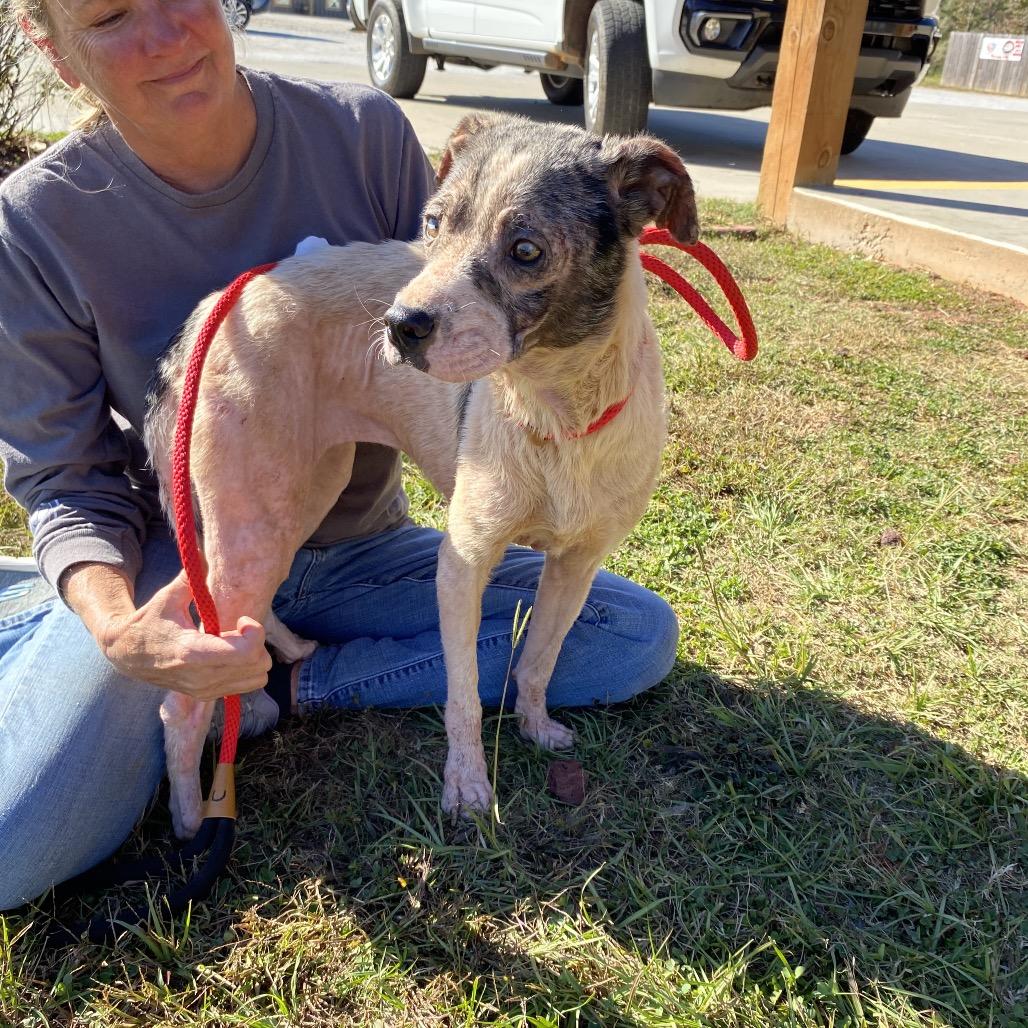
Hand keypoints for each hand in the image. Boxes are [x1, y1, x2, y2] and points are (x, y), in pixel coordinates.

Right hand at [98, 570, 271, 700]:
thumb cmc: (149, 621)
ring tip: (235, 641)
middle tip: (239, 628)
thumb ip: (190, 576)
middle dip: (257, 643)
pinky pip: (246, 686)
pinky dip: (247, 669)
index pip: (246, 653)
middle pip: (258, 665)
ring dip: (254, 657)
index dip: (255, 633)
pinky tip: (230, 654)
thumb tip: (203, 549)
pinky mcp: (208, 695)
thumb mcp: (167, 597)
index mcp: (192, 652)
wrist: (126, 655)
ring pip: (257, 679)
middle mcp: (201, 677)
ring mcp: (205, 690)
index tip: (242, 619)